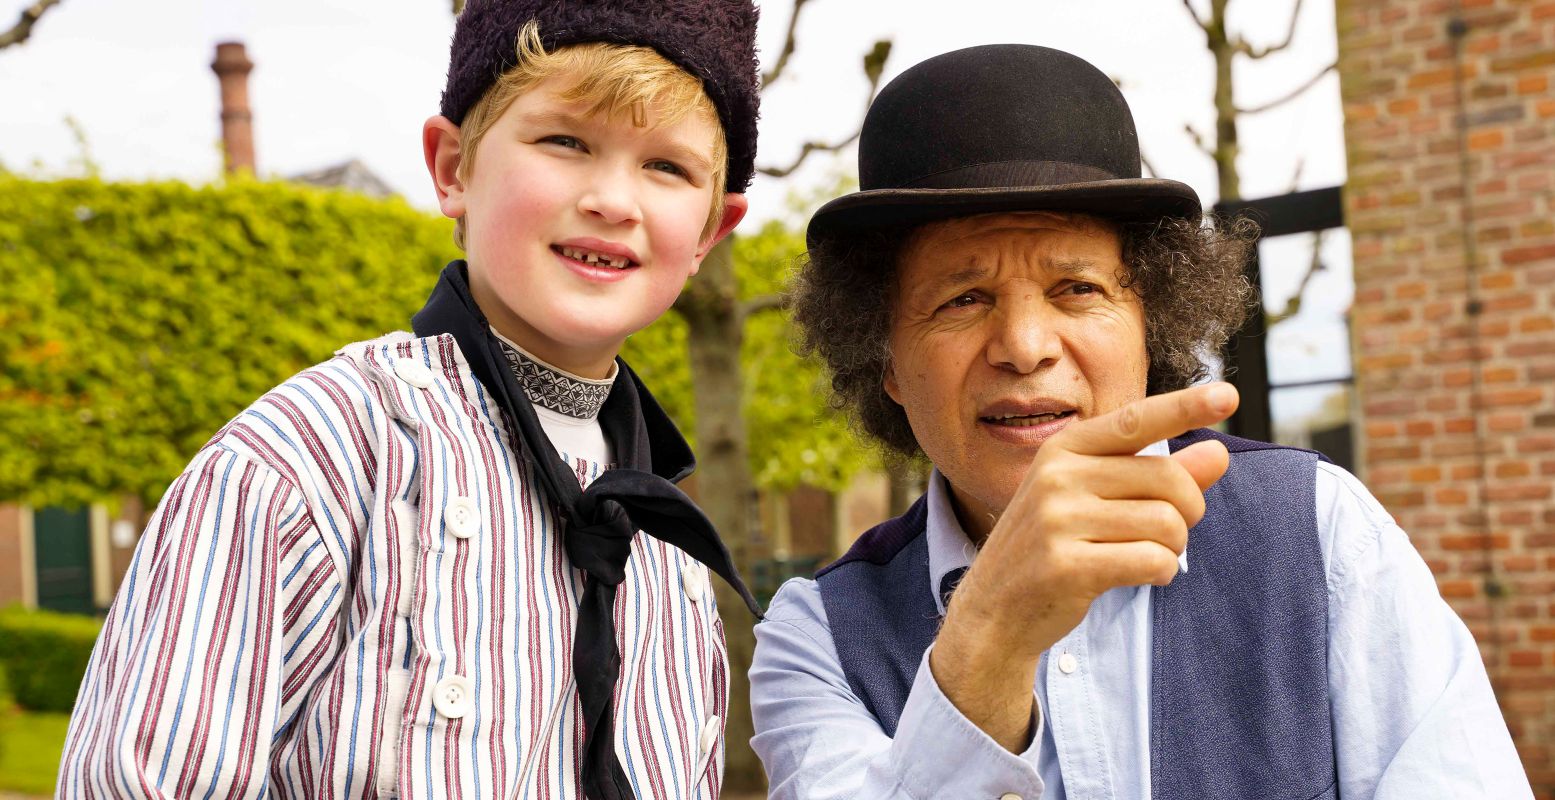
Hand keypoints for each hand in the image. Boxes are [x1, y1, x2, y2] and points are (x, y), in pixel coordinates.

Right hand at [929, 382, 1238, 750]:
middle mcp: (1057, 476)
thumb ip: (1157, 475)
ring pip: (1167, 523)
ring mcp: (1057, 520)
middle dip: (1188, 511)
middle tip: (1171, 531)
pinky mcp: (1067, 565)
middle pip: (1168, 479)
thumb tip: (1218, 453)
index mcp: (1063, 449)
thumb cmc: (1053, 547)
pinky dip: (1162, 572)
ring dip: (1173, 547)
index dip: (1185, 407)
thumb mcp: (1096, 500)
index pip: (1135, 421)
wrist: (994, 609)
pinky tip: (1142, 575)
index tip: (1229, 395)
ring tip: (1147, 555)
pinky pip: (1152, 560)